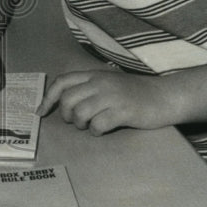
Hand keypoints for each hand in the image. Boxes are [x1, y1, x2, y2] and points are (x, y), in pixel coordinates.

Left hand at [35, 70, 179, 134]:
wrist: (165, 96)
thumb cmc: (135, 93)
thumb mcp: (109, 83)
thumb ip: (89, 88)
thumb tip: (64, 103)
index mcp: (94, 75)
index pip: (62, 82)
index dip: (47, 98)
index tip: (40, 113)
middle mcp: (100, 83)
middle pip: (67, 100)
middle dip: (67, 115)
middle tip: (78, 122)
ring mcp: (112, 96)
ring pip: (80, 113)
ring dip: (82, 124)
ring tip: (92, 125)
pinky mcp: (123, 111)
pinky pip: (98, 124)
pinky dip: (97, 131)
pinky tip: (104, 130)